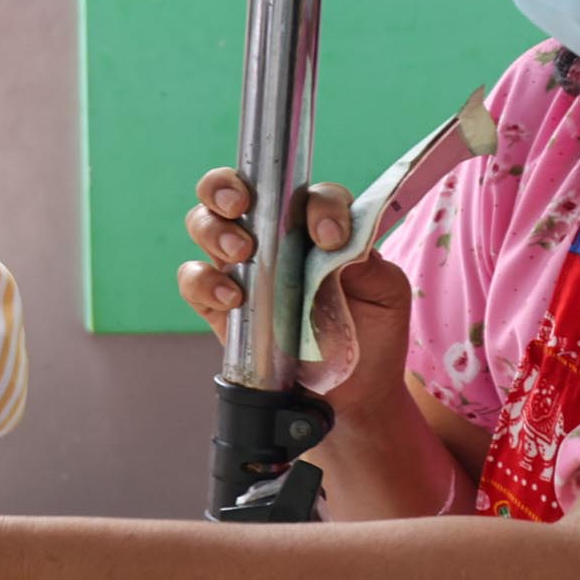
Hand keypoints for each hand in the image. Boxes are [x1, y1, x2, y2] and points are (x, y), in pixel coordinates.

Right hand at [175, 168, 411, 408]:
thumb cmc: (371, 333)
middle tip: (241, 203)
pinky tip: (233, 299)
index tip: (330, 237)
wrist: (353, 394)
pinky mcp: (218, 306)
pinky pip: (193, 280)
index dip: (315, 205)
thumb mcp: (386, 292)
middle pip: (231, 188)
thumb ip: (366, 259)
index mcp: (311, 225)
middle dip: (225, 185)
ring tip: (241, 251)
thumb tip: (333, 238)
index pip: (305, 194)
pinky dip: (204, 282)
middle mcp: (269, 238)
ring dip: (214, 229)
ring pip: (202, 224)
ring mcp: (239, 270)